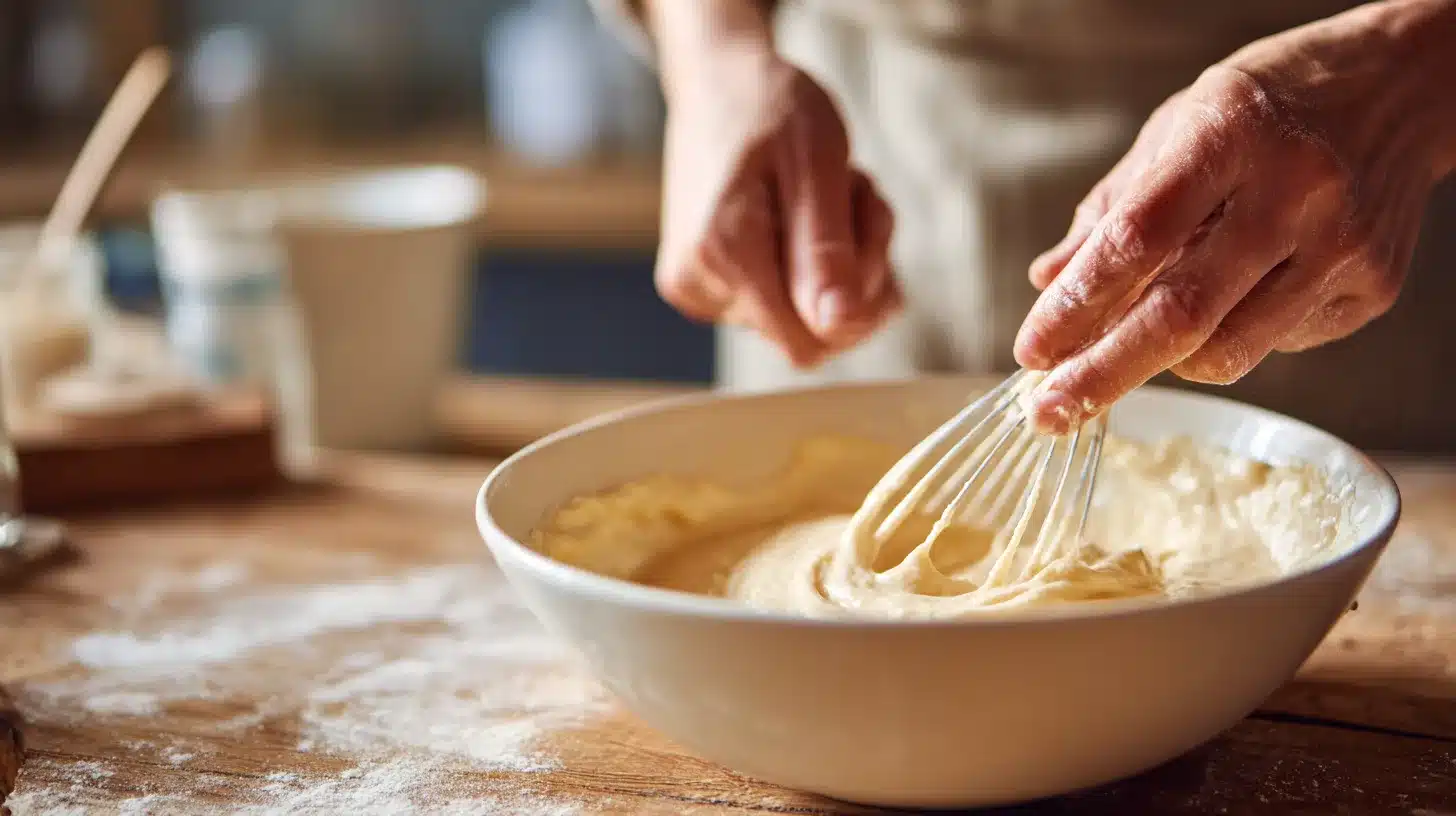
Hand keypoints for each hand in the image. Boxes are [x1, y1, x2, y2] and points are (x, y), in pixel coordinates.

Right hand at [647, 0, 900, 366]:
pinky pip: (780, 302)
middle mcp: (697, 283)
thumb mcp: (816, 165)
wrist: (718, 83)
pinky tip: (807, 212)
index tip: (868, 233)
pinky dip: (811, 261)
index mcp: (721, 253)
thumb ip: (825, 252)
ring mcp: (696, 289)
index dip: (856, 307)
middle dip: (853, 272)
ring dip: (838, 261)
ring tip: (831, 195)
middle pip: (810, 332)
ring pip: (799, 317)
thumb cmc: (770, 108)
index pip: (809, 344)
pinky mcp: (704, 286)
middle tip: (855, 196)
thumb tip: (840, 327)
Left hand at [1014, 0, 1455, 433]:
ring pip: (1227, 350)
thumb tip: (1047, 285)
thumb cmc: (1267, 108)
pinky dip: (1228, 337)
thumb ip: (1111, 212)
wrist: (1403, 87)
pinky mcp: (1373, 289)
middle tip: (1048, 413)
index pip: (1135, 241)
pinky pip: (1273, 344)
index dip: (1075, 306)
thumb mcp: (1176, 129)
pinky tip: (1234, 295)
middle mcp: (1293, 192)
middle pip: (1180, 314)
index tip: (1030, 351)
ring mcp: (1341, 246)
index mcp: (1228, 136)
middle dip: (1102, 374)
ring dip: (1159, 365)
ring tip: (1127, 350)